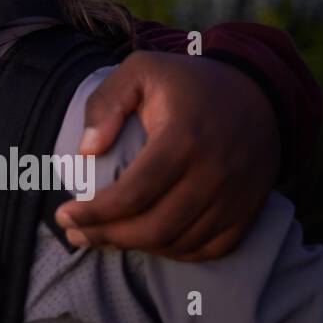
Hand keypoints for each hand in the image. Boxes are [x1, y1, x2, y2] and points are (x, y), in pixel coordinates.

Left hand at [53, 50, 278, 260]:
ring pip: (180, 242)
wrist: (258, 91)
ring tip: (102, 239)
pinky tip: (148, 243)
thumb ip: (106, 103)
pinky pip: (212, 248)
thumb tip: (86, 149)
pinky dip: (176, 253)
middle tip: (75, 234)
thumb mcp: (140, 69)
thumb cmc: (188, 82)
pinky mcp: (250, 209)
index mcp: (182, 139)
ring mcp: (236, 196)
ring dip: (136, 248)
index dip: (94, 213)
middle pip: (154, 227)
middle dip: (107, 237)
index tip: (64, 216)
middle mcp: (213, 173)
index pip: (132, 194)